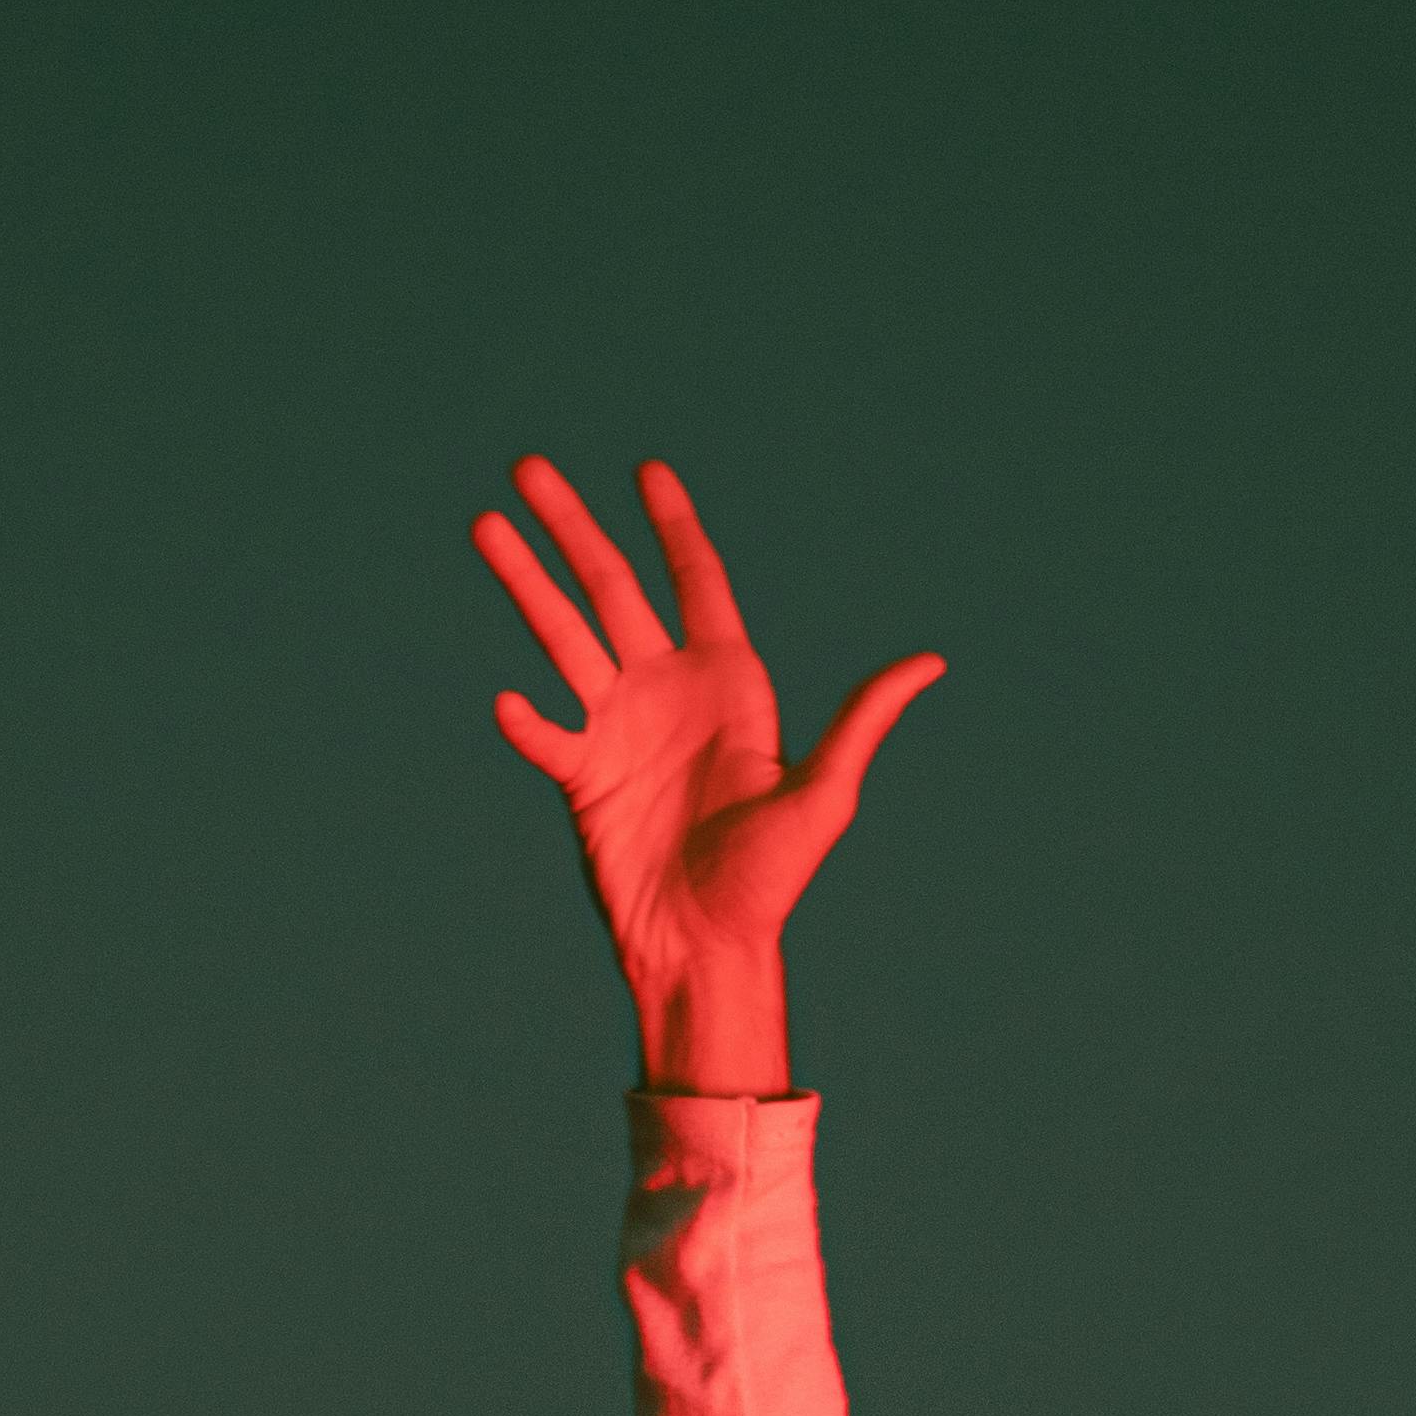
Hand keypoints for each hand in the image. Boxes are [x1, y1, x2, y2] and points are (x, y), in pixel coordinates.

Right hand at [472, 457, 942, 1084]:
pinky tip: (508, 702)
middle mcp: (666, 690)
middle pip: (611, 587)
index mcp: (729, 682)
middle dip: (572, 527)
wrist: (707, 948)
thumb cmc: (772, 882)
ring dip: (523, 581)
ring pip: (562, 635)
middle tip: (529, 467)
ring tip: (485, 525)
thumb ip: (862, 721)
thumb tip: (930, 662)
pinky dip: (524, 719)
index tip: (646, 469)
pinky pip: (545, 733)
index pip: (694, 579)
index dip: (671, 522)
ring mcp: (617, 727)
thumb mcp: (825, 797)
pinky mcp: (580, 774)